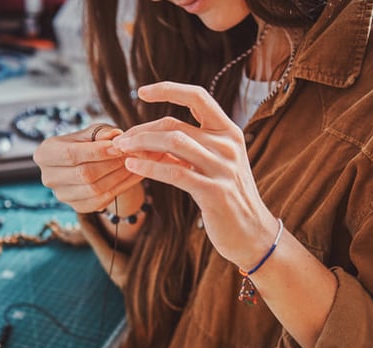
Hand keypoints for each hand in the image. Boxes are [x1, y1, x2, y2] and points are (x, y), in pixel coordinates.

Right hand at [33, 124, 143, 212]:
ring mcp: (61, 195)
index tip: (119, 147)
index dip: (96, 152)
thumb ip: (101, 133)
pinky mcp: (77, 207)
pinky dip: (120, 188)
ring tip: (134, 163)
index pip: (71, 154)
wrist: (87, 163)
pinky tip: (133, 176)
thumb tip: (114, 136)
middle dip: (111, 164)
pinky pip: (101, 201)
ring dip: (118, 176)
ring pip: (94, 189)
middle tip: (131, 155)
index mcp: (44, 154)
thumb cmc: (87, 143)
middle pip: (83, 174)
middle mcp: (48, 177)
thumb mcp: (92, 132)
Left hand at [111, 81, 278, 268]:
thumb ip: (191, 146)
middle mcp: (228, 145)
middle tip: (121, 140)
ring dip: (141, 144)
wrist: (252, 233)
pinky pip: (174, 173)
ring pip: (173, 143)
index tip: (141, 91)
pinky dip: (148, 167)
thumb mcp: (213, 164)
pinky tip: (132, 167)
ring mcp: (223, 168)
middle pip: (174, 125)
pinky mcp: (214, 191)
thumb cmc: (227, 197)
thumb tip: (151, 135)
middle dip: (141, 130)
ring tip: (122, 150)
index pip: (198, 97)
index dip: (168, 89)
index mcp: (229, 131)